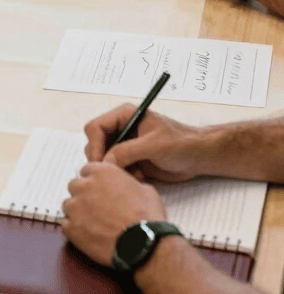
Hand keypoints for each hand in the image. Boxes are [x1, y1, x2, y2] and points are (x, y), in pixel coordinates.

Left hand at [60, 162, 165, 266]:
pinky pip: (65, 224)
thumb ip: (127, 183)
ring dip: (77, 211)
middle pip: (74, 186)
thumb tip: (125, 186)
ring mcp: (76, 207)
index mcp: (102, 172)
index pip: (87, 170)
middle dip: (83, 194)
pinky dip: (74, 228)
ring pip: (68, 204)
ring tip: (91, 222)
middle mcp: (85, 186)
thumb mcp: (145, 190)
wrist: (143, 244)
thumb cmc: (147, 217)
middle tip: (95, 206)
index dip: (94, 180)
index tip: (99, 189)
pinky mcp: (72, 227)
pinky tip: (87, 233)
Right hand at [84, 104, 204, 181]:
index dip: (94, 145)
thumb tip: (106, 162)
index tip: (100, 163)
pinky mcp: (130, 160)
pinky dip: (123, 176)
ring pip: (104, 159)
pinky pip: (115, 170)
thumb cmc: (181, 143)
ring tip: (134, 174)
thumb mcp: (154, 145)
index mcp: (124, 116)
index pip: (95, 127)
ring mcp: (125, 145)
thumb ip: (128, 151)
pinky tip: (140, 177)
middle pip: (95, 144)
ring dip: (115, 170)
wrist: (198, 157)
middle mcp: (121, 128)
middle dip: (103, 160)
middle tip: (116, 173)